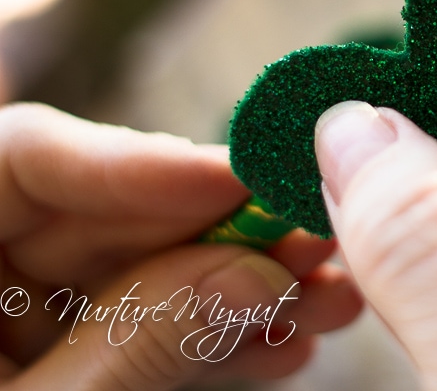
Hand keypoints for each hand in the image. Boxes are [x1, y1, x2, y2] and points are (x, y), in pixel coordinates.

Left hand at [0, 104, 361, 389]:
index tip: (244, 180)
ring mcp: (19, 314)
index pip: (27, 158)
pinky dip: (212, 338)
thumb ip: (138, 344)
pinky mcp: (63, 354)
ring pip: (145, 271)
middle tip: (317, 238)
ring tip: (328, 301)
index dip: (143, 160)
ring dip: (241, 288)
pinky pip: (143, 327)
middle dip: (226, 233)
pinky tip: (283, 343)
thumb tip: (257, 272)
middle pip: (112, 213)